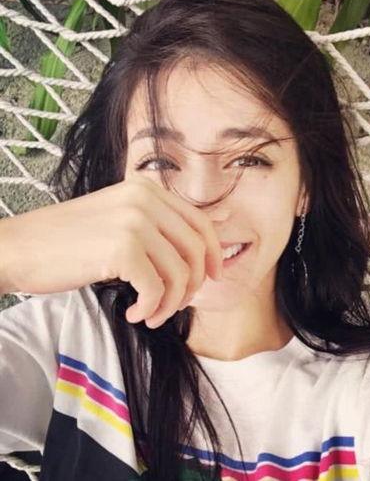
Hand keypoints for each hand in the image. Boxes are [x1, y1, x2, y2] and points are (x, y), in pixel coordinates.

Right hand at [0, 175, 222, 327]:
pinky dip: (150, 308)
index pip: (199, 223)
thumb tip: (209, 238)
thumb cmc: (68, 242)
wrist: (18, 248)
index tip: (213, 277)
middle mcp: (145, 199)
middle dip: (193, 285)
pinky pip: (156, 288)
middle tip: (175, 306)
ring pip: (180, 274)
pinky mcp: (122, 248)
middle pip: (196, 250)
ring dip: (170, 304)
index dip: (214, 253)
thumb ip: (158, 226)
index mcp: (147, 190)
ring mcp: (135, 221)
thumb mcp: (120, 221)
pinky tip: (133, 314)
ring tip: (150, 315)